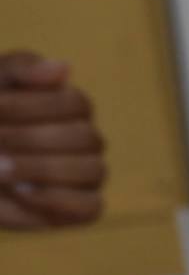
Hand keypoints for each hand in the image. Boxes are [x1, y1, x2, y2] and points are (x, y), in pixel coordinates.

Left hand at [0, 51, 105, 228]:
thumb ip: (21, 69)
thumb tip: (65, 66)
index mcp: (71, 108)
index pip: (77, 104)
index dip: (36, 107)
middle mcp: (87, 141)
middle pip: (87, 137)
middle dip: (33, 139)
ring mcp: (89, 175)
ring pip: (92, 170)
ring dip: (42, 169)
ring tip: (0, 169)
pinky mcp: (84, 208)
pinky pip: (91, 206)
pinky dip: (57, 199)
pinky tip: (21, 192)